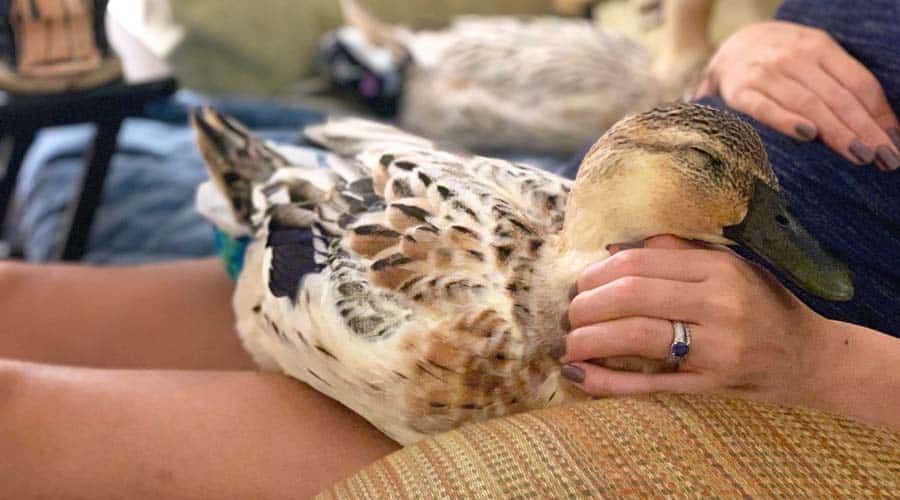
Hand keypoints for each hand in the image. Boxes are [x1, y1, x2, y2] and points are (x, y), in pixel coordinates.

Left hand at [557, 236, 828, 408]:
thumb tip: (616, 248)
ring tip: (570, 341)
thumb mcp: (732, 266)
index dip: (599, 272)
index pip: (641, 262)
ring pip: (636, 335)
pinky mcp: (709, 386)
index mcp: (719, 269)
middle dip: (587, 303)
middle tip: (571, 312)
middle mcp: (718, 305)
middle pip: (632, 295)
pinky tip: (580, 375)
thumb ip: (679, 252)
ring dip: (590, 338)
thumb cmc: (763, 304)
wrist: (809, 358)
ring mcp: (715, 349)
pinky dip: (608, 381)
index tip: (581, 282)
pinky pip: (649, 384)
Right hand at [696, 21, 899, 171]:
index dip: (879, 114)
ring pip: (808, 104)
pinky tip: (808, 136)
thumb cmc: (783, 62)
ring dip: (837, 132)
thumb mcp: (815, 60)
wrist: (731, 48)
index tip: (893, 143)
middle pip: (838, 97)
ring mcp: (766, 74)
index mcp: (819, 47)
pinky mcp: (740, 92)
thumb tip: (883, 127)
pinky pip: (766, 107)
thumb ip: (842, 85)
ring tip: (859, 155)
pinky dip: (787, 120)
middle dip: (864, 130)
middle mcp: (794, 58)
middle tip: (883, 158)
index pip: (858, 83)